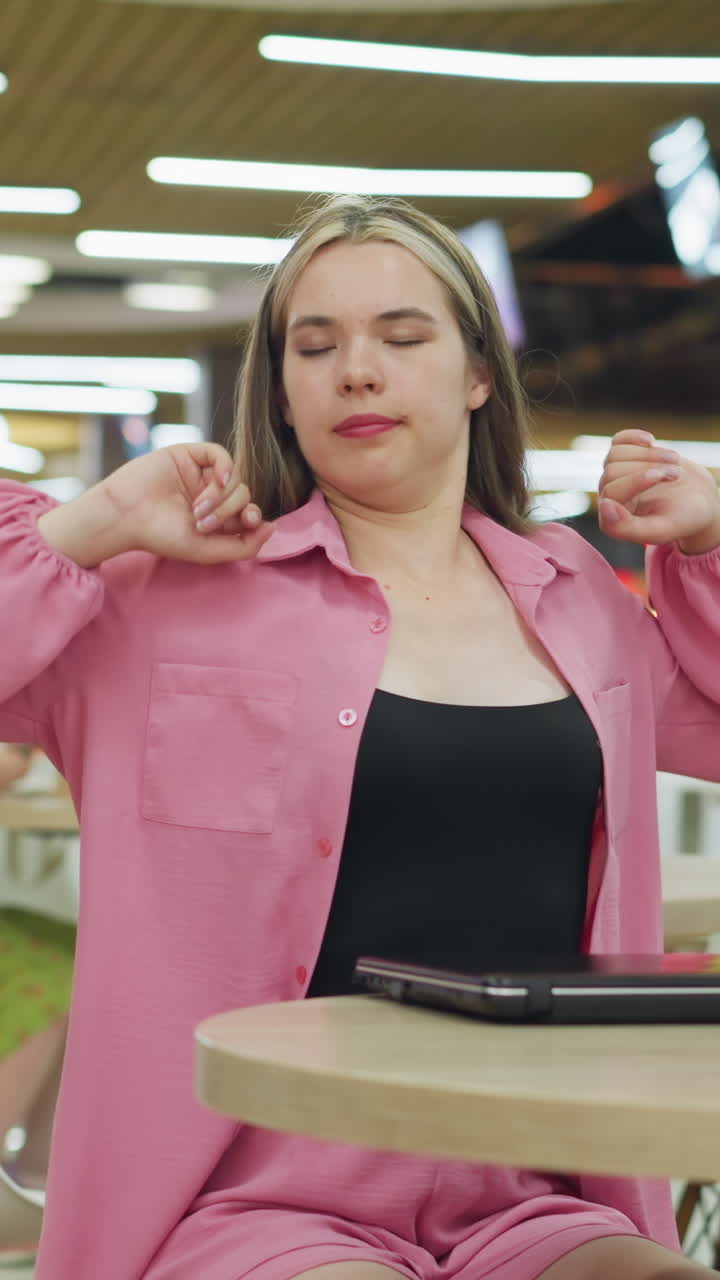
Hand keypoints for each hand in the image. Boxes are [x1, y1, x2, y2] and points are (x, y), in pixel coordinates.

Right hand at [40, 443, 273, 566]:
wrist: (127, 515)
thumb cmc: (162, 536)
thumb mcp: (207, 551)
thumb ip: (244, 546)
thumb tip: (273, 528)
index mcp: (216, 518)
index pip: (248, 513)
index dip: (254, 516)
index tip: (248, 522)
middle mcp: (210, 495)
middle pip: (243, 494)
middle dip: (230, 510)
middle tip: (204, 522)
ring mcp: (200, 474)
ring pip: (234, 476)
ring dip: (223, 495)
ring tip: (198, 510)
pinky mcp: (189, 455)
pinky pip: (219, 454)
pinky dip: (225, 466)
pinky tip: (216, 479)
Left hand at [597, 430, 719, 552]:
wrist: (699, 501)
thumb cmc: (681, 520)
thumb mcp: (661, 530)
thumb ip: (630, 528)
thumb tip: (604, 505)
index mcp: (614, 519)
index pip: (611, 492)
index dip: (636, 481)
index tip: (661, 477)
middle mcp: (609, 498)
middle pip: (613, 471)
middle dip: (648, 468)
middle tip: (676, 474)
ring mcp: (616, 476)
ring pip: (615, 454)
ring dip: (649, 453)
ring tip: (674, 460)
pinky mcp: (625, 458)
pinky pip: (618, 441)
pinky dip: (633, 437)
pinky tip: (651, 440)